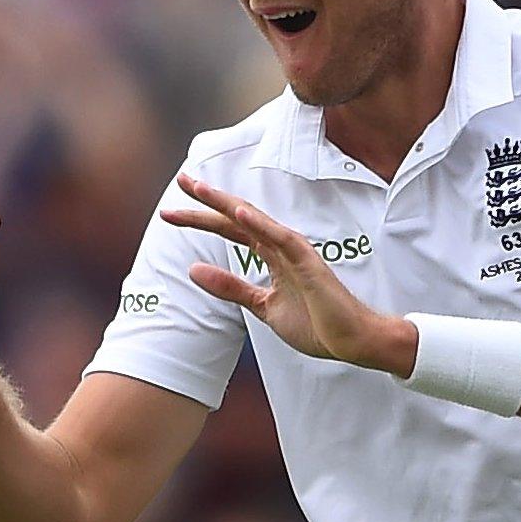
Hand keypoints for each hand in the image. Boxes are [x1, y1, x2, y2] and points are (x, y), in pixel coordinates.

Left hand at [162, 174, 412, 372]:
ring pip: (256, 220)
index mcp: (270, 256)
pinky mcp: (309, 264)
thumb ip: (232, 288)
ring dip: (227, 203)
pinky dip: (260, 224)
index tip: (169, 212)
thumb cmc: (316, 323)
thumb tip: (193, 269)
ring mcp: (295, 253)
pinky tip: (238, 212)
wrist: (351, 342)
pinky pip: (282, 239)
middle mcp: (280, 247)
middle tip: (181, 179)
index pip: (229, 230)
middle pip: (237, 217)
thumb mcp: (263, 307)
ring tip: (200, 188)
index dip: (199, 219)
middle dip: (207, 199)